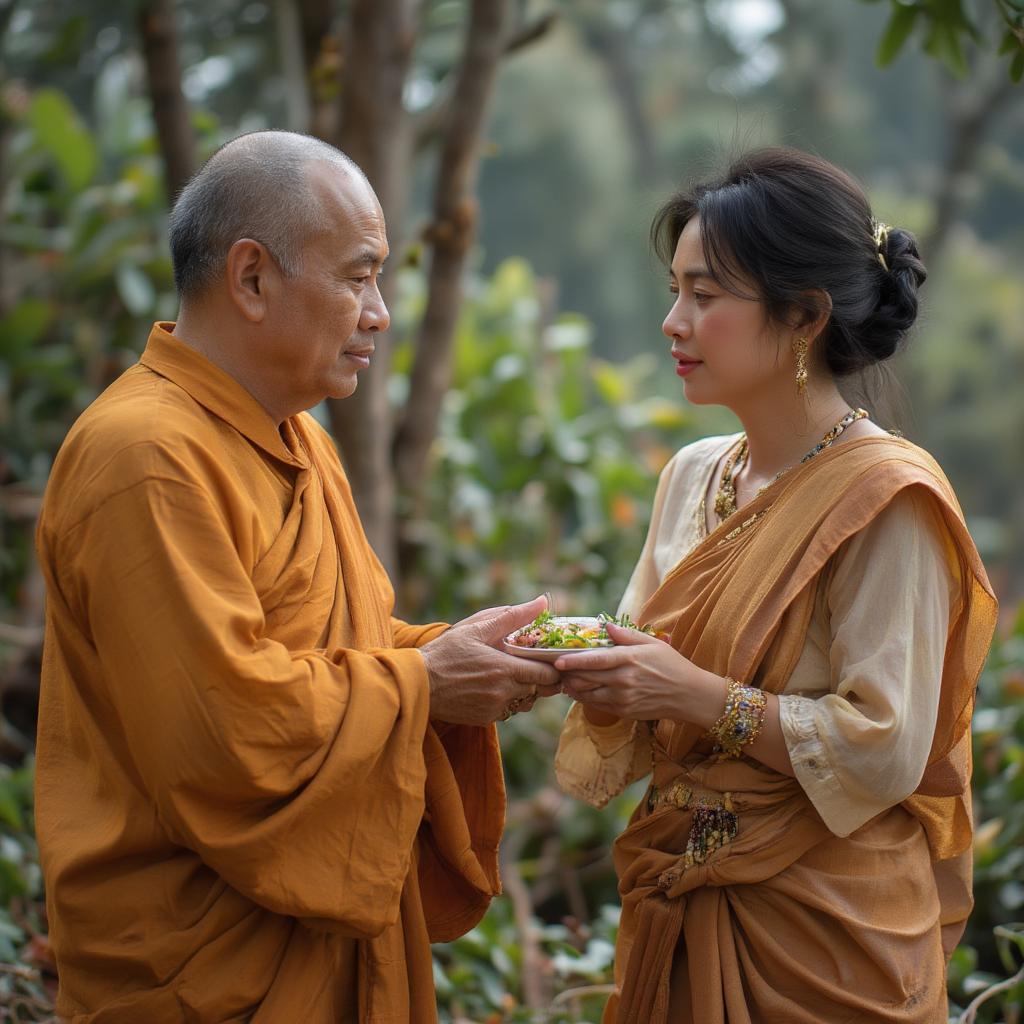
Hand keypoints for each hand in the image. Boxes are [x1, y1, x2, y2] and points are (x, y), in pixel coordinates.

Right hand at [421, 596, 560, 725]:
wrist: (417, 684)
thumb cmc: (445, 652)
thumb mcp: (476, 628)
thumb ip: (513, 616)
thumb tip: (542, 601)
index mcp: (504, 669)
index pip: (548, 674)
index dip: (553, 666)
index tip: (549, 657)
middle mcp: (503, 693)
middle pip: (541, 690)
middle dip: (543, 678)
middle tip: (533, 664)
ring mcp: (495, 709)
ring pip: (526, 702)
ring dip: (526, 690)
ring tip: (511, 673)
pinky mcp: (485, 719)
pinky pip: (509, 711)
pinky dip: (508, 700)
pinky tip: (495, 685)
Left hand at [556, 623, 724, 725]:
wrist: (688, 695)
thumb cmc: (671, 664)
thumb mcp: (652, 643)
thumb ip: (627, 635)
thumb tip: (607, 625)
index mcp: (629, 659)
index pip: (595, 660)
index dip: (574, 661)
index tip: (558, 660)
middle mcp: (624, 680)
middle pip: (587, 677)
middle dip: (568, 674)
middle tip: (555, 667)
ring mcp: (623, 698)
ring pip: (588, 694)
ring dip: (573, 687)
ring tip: (563, 680)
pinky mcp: (624, 711)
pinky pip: (597, 705)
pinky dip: (584, 698)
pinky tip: (578, 691)